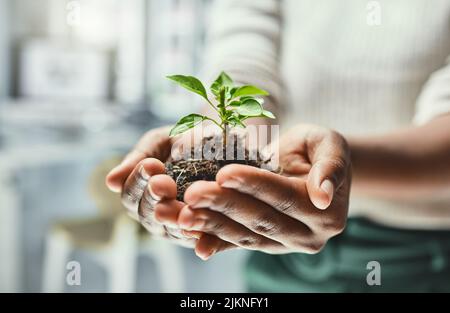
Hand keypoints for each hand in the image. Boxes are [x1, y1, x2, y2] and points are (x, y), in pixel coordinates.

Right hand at [105, 126, 233, 251]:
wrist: (219, 146)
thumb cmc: (183, 142)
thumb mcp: (159, 143)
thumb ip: (137, 160)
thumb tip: (110, 182)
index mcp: (139, 192)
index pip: (130, 193)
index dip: (138, 181)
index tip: (151, 165)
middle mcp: (153, 214)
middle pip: (146, 213)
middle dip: (154, 197)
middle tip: (164, 183)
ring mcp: (174, 227)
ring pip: (167, 227)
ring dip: (172, 215)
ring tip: (183, 201)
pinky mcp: (199, 236)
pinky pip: (195, 238)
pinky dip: (196, 234)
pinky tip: (199, 224)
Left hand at [178, 125, 350, 257]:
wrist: (313, 169)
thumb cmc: (319, 150)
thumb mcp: (331, 146)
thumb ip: (331, 167)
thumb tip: (323, 197)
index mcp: (325, 213)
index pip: (285, 198)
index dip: (254, 185)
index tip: (224, 173)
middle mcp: (307, 236)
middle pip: (261, 221)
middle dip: (224, 206)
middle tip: (193, 193)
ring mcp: (284, 245)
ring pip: (245, 236)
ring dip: (212, 225)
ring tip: (183, 214)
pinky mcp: (265, 245)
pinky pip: (237, 245)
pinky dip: (214, 242)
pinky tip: (192, 239)